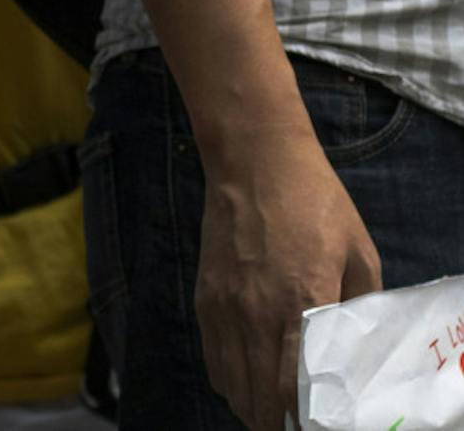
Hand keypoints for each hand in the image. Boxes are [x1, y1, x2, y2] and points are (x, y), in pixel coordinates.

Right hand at [196, 130, 381, 429]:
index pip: (294, 388)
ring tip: (271, 415)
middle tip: (295, 425)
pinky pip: (212, 356)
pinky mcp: (205, 296)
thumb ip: (360, 306)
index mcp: (302, 301)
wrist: (253, 162)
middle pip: (258, 396)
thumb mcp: (359, 253)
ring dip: (251, 408)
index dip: (303, 418)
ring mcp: (225, 305)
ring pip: (230, 383)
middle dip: (277, 422)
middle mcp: (256, 311)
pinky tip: (244, 383)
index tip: (314, 425)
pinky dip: (228, 380)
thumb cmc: (314, 202)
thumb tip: (360, 348)